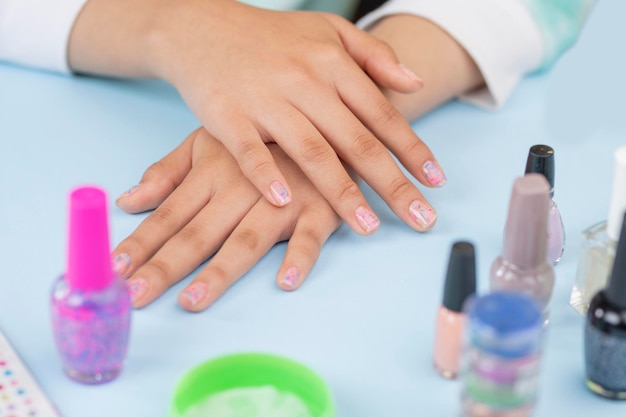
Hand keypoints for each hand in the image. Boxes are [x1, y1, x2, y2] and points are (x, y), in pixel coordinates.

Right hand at [69, 0, 442, 234]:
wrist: (202, 26)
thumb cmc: (272, 36)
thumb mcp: (328, 31)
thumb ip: (374, 55)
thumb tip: (416, 84)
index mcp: (332, 63)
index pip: (382, 113)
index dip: (412, 149)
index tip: (436, 181)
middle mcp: (305, 82)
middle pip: (356, 141)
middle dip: (392, 183)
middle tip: (420, 218)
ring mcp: (265, 99)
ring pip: (311, 151)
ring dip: (342, 192)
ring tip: (369, 227)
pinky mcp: (227, 115)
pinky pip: (250, 151)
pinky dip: (266, 176)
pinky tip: (284, 202)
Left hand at [112, 128, 340, 310]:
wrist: (323, 117)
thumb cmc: (260, 137)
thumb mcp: (208, 142)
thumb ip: (168, 172)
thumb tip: (126, 200)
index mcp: (211, 173)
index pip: (168, 215)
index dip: (140, 244)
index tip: (114, 272)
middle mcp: (240, 189)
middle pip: (198, 234)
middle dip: (165, 266)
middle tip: (136, 296)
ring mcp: (281, 201)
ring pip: (246, 240)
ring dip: (219, 271)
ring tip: (192, 301)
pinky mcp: (319, 209)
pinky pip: (310, 237)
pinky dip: (299, 257)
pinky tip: (285, 281)